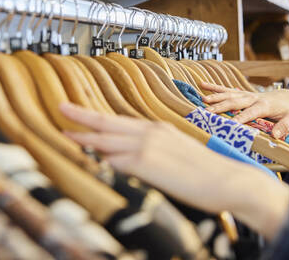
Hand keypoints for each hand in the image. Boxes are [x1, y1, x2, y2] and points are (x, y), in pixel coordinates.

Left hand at [59, 102, 288, 240]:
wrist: (228, 180)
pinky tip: (86, 158)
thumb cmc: (206, 171)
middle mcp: (150, 132)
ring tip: (64, 133)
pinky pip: (115, 160)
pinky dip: (99, 158)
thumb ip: (156, 152)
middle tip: (61, 108)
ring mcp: (147, 146)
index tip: (82, 113)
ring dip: (83, 137)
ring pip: (106, 139)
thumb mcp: (178, 153)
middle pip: (108, 123)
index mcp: (158, 129)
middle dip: (81, 116)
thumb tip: (135, 157)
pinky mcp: (147, 163)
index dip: (98, 117)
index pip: (120, 121)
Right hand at [200, 82, 288, 138]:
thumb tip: (276, 136)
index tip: (230, 124)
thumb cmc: (286, 111)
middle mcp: (252, 97)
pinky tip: (202, 85)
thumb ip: (284, 126)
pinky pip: (226, 89)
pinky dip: (214, 87)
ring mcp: (245, 94)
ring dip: (215, 97)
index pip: (250, 112)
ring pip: (229, 94)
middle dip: (221, 107)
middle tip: (208, 113)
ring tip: (203, 101)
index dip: (240, 118)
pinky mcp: (241, 92)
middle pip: (235, 102)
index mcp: (263, 105)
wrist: (285, 97)